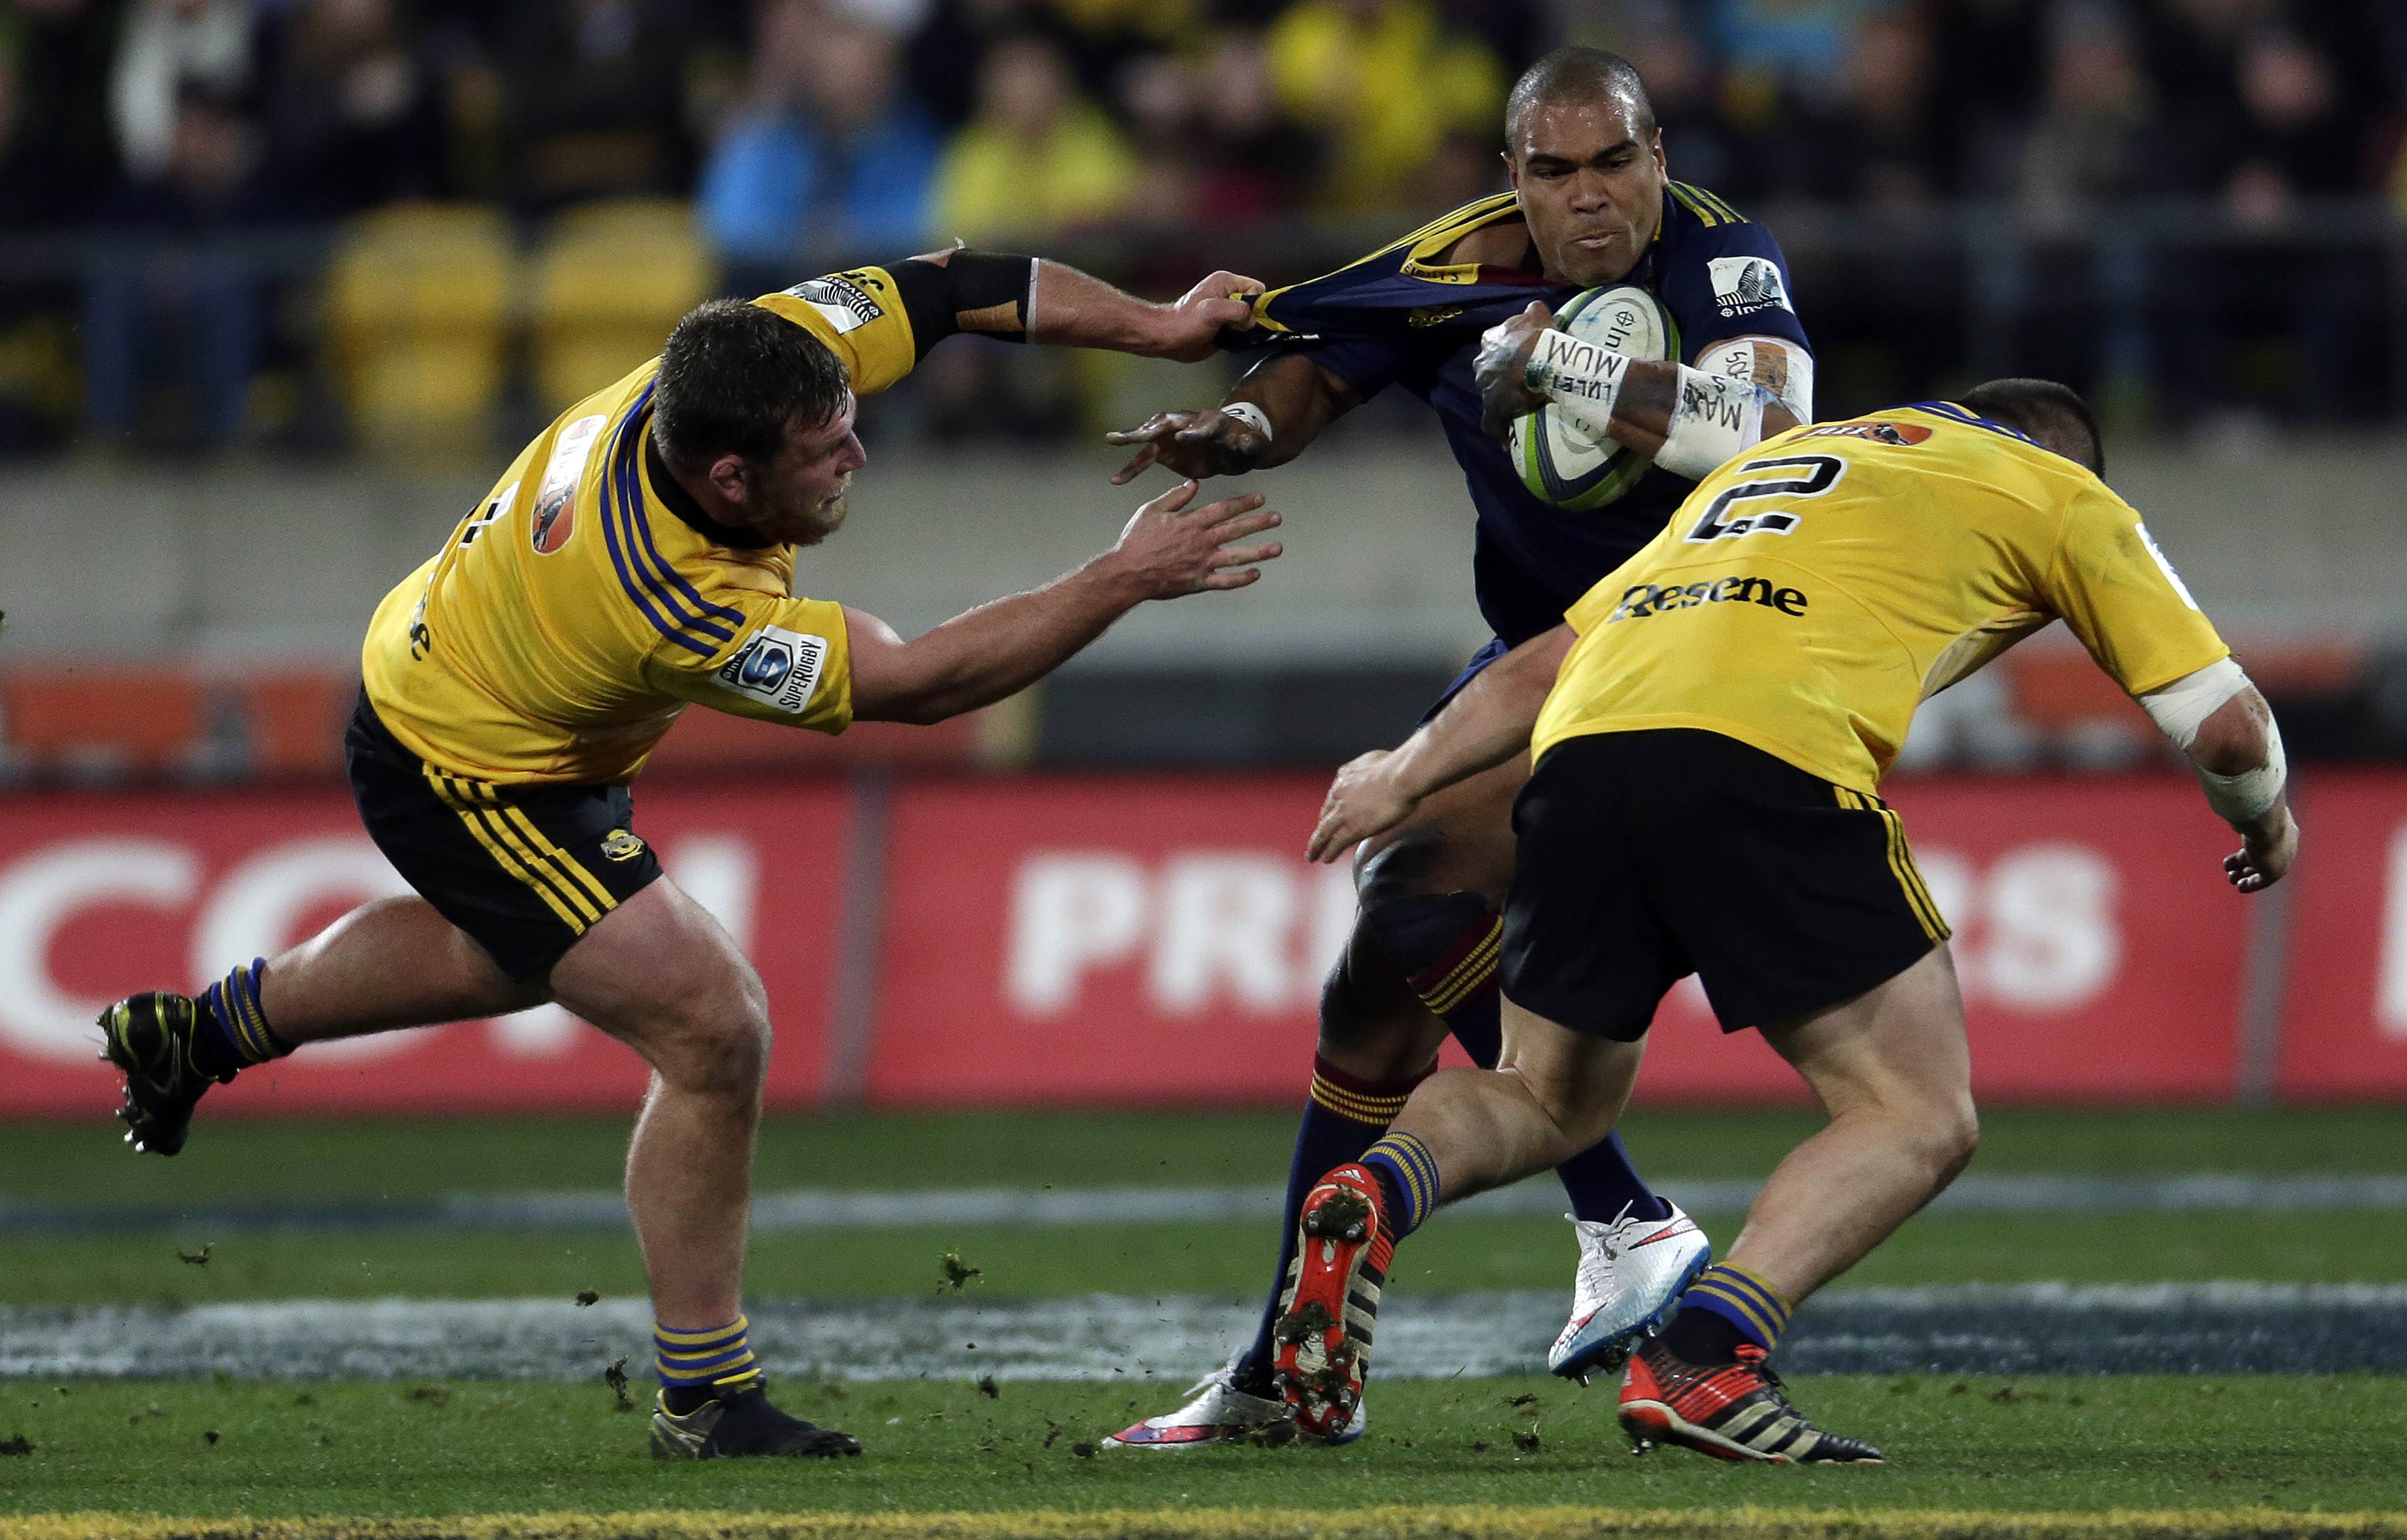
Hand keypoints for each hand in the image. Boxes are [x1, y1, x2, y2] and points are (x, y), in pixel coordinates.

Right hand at [1104, 480, 1282, 598]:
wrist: (1127, 573)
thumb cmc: (1136, 540)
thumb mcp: (1151, 511)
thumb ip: (1174, 497)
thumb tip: (1194, 485)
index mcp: (1191, 522)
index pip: (1223, 510)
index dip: (1243, 503)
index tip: (1260, 499)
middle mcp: (1201, 542)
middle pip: (1236, 530)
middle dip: (1259, 523)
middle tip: (1277, 518)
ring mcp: (1202, 563)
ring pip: (1237, 556)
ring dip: (1259, 551)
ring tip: (1278, 547)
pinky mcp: (1199, 582)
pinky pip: (1225, 582)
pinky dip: (1241, 579)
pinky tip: (1256, 574)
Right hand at [1105, 406, 1271, 484]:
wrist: (1233, 446)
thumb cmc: (1245, 444)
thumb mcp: (1252, 444)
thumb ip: (1250, 444)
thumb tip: (1249, 442)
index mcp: (1211, 422)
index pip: (1201, 426)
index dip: (1193, 432)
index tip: (1183, 437)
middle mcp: (1187, 424)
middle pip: (1166, 422)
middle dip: (1149, 426)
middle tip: (1134, 432)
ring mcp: (1173, 435)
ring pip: (1149, 436)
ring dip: (1131, 438)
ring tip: (1112, 440)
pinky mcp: (1164, 450)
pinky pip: (1144, 458)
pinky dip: (1131, 468)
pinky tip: (1116, 480)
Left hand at [1150, 270, 1267, 361]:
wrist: (1169, 339)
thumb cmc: (1185, 322)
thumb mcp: (1212, 311)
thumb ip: (1238, 310)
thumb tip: (1252, 320)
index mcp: (1227, 282)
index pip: (1257, 289)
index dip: (1256, 304)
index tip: (1245, 318)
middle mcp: (1229, 294)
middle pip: (1256, 304)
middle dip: (1252, 318)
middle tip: (1237, 328)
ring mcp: (1228, 310)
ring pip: (1252, 318)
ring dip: (1247, 329)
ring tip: (1232, 335)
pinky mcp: (1226, 325)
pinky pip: (1244, 330)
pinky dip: (1242, 337)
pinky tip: (1231, 341)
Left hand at [1307, 749, 1420, 862]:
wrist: (1402, 777)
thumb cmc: (1398, 766)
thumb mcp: (1375, 759)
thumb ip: (1367, 767)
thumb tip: (1369, 769)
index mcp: (1344, 776)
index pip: (1333, 797)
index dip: (1330, 810)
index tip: (1328, 818)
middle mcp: (1339, 793)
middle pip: (1325, 815)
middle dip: (1320, 828)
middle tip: (1316, 840)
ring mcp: (1344, 812)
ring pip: (1324, 832)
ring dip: (1317, 845)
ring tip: (1312, 856)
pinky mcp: (1352, 827)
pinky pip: (1336, 843)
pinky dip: (1328, 852)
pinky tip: (1325, 859)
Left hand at [1474, 299, 1554, 440]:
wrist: (1538, 359)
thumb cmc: (1539, 336)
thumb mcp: (1539, 314)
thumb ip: (1534, 310)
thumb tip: (1535, 307)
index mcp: (1491, 339)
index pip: (1495, 344)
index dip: (1508, 351)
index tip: (1522, 357)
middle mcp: (1482, 361)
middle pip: (1490, 369)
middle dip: (1501, 375)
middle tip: (1521, 382)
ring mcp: (1484, 384)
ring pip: (1490, 393)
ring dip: (1501, 399)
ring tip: (1518, 406)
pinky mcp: (1491, 406)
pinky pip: (1491, 422)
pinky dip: (1497, 430)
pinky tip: (1505, 440)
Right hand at [2223, 804, 2297, 892]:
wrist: (2267, 823)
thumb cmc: (2258, 813)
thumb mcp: (2254, 813)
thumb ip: (2249, 818)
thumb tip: (2237, 820)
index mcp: (2288, 830)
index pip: (2271, 843)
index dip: (2254, 848)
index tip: (2238, 853)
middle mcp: (2288, 846)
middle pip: (2265, 858)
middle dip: (2247, 865)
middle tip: (2232, 869)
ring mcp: (2282, 860)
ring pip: (2262, 870)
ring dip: (2245, 875)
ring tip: (2231, 879)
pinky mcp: (2274, 871)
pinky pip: (2261, 882)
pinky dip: (2250, 885)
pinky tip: (2240, 887)